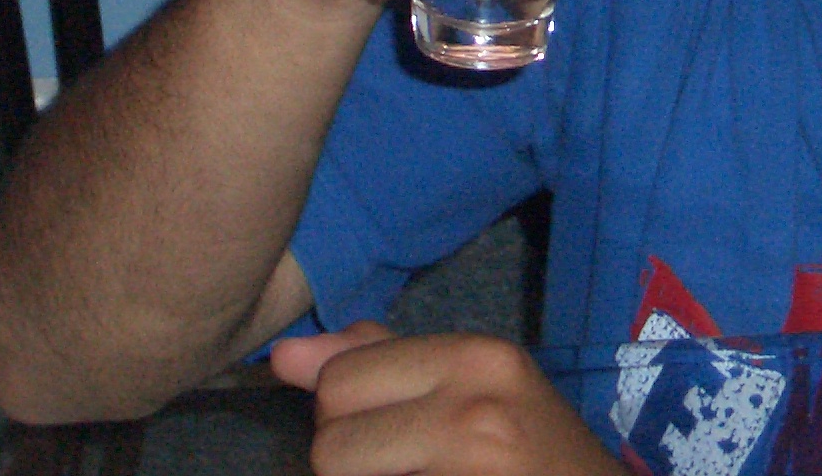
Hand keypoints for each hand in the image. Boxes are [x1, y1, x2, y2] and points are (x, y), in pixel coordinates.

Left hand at [273, 323, 619, 475]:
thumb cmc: (536, 452)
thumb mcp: (475, 389)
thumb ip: (384, 363)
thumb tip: (284, 356)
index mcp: (474, 357)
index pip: (340, 380)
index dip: (348, 418)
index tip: (394, 436)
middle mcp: (473, 404)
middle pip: (330, 439)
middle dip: (349, 463)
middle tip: (407, 466)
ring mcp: (473, 461)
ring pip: (343, 475)